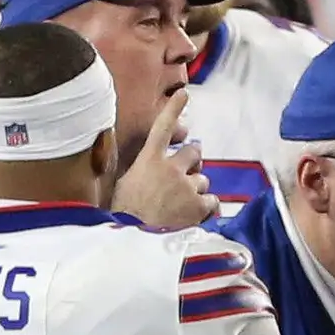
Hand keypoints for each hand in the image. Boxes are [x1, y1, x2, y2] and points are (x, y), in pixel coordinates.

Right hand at [115, 97, 221, 229]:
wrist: (132, 241)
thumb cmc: (123, 215)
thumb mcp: (124, 185)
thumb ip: (143, 171)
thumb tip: (153, 170)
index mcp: (148, 161)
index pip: (162, 127)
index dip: (174, 109)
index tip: (184, 93)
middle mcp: (170, 168)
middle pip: (194, 153)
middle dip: (192, 162)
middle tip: (183, 177)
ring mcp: (186, 186)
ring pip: (202, 180)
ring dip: (195, 189)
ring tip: (178, 206)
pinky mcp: (198, 205)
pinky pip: (211, 200)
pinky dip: (205, 207)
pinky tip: (192, 216)